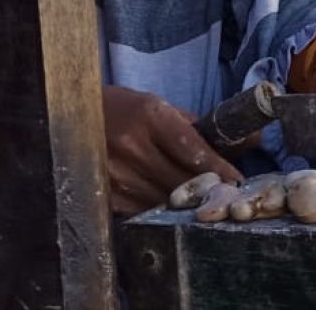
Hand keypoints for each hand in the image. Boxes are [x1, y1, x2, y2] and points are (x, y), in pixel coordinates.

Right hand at [102, 85, 242, 214]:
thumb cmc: (123, 108)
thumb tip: (243, 141)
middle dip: (206, 189)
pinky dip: (159, 208)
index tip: (236, 181)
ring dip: (184, 203)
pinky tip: (168, 205)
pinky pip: (142, 209)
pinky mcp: (104, 192)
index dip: (218, 169)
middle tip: (223, 195)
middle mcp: (132, 145)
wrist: (72, 114)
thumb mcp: (158, 106)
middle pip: (181, 180)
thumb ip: (194, 127)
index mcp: (150, 116)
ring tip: (200, 202)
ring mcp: (115, 171)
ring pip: (163, 199)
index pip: (193, 151)